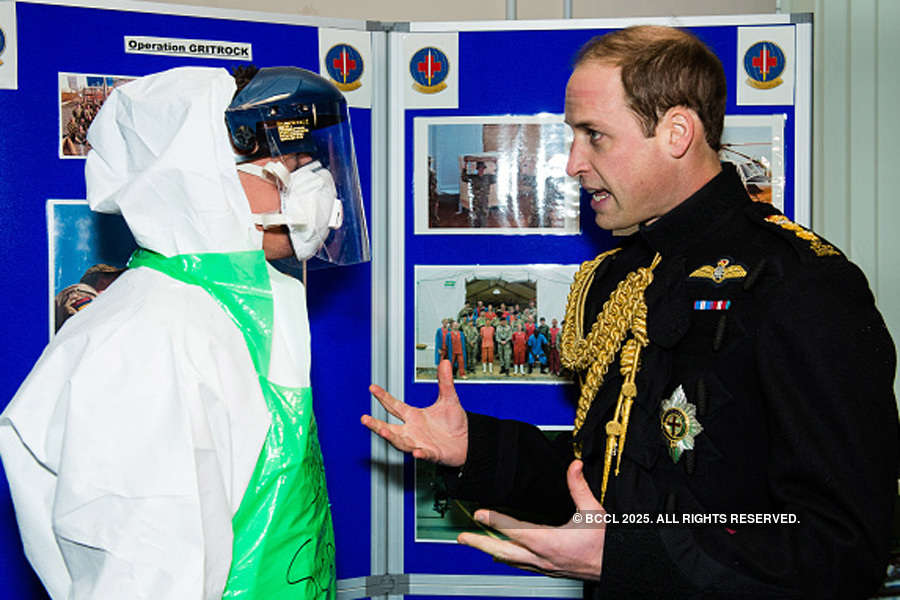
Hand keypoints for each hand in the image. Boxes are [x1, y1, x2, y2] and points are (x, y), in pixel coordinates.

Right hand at [362, 359, 467, 466]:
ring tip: (383, 431)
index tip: (372, 388)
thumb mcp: (449, 399)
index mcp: (414, 416)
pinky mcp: (432, 453)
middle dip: (376, 424)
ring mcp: (420, 443)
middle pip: (391, 428)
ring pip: (402, 442)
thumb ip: (445, 381)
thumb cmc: (454, 423)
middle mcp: (413, 431)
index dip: (383, 397)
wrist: (467, 442)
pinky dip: (420, 453)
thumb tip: (445, 362)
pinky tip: (416, 452)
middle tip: (364, 419)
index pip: (395, 406)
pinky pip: (424, 454)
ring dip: (393, 437)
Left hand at [457, 460, 604, 580]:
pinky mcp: (550, 571)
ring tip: (475, 544)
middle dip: (481, 544)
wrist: (618, 566)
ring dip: (491, 551)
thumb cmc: (607, 543)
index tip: (479, 514)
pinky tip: (502, 557)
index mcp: (551, 542)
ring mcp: (545, 567)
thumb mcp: (593, 512)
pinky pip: (522, 566)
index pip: (515, 530)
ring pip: (511, 560)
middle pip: (504, 551)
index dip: (495, 521)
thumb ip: (579, 487)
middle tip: (463, 537)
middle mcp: (544, 558)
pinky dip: (508, 559)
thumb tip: (574, 466)